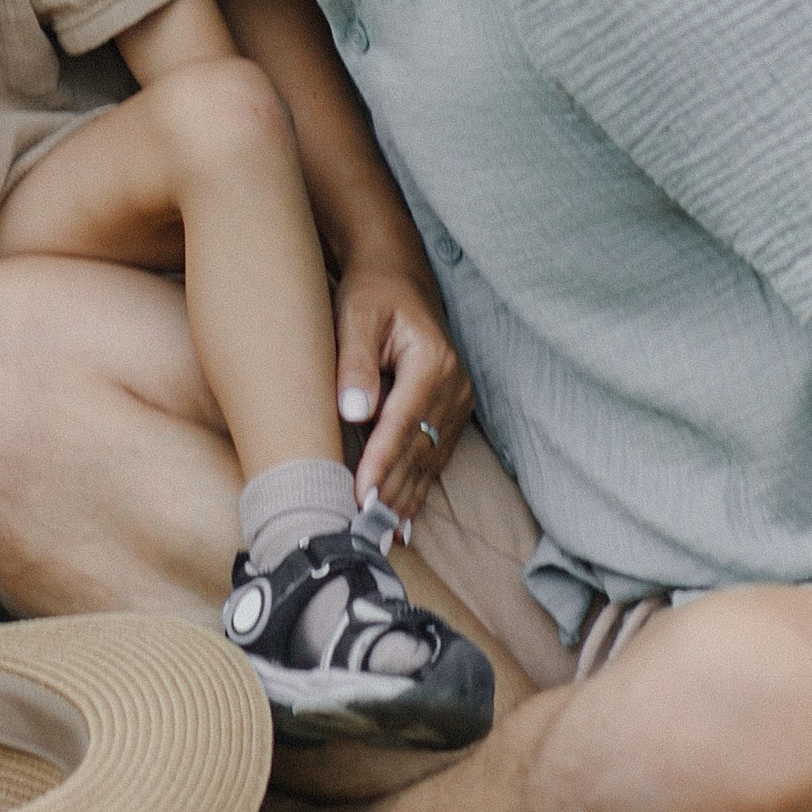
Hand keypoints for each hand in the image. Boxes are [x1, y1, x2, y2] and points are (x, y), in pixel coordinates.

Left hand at [333, 255, 473, 521]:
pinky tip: (399, 516)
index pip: (403, 421)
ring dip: (404, 496)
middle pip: (420, 448)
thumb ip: (356, 364)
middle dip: (392, 490)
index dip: (382, 461)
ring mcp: (457, 401)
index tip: (360, 493)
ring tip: (380, 533)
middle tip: (363, 527)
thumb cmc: (372, 296)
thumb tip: (354, 411)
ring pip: (429, 459)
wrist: (399, 279)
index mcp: (432, 361)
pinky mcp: (451, 413)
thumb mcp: (356, 318)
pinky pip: (434, 456)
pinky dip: (415, 486)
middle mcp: (453, 385)